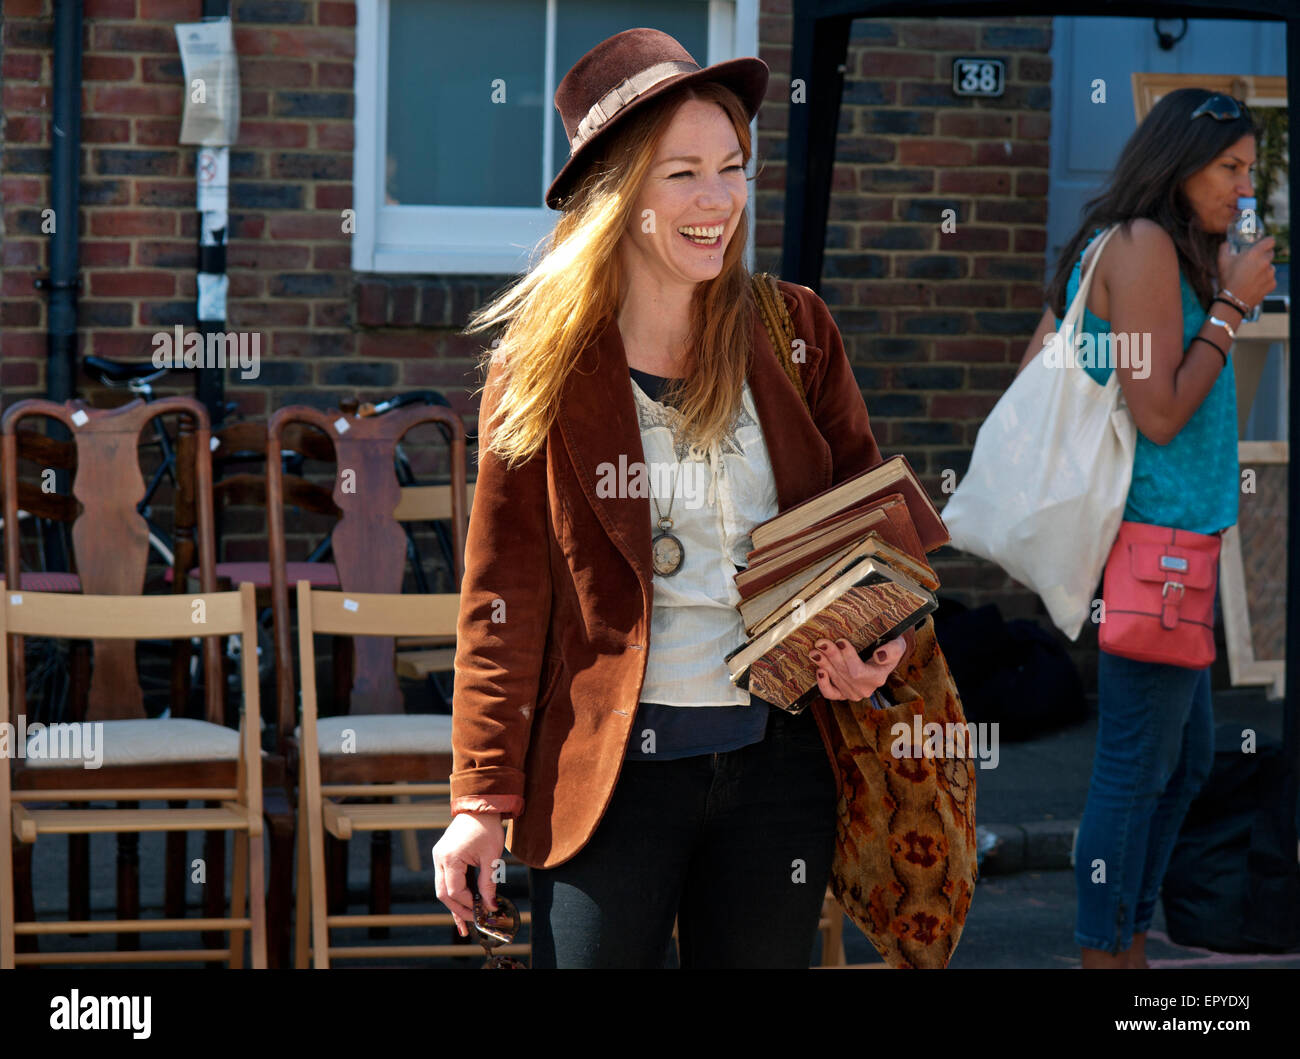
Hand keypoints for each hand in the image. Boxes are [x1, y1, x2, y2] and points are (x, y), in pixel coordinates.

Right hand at [432, 811, 504, 936]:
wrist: (480, 806)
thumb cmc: (487, 828)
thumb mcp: (491, 857)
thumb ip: (488, 883)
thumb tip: (491, 906)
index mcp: (450, 857)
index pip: (455, 890)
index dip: (469, 904)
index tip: (484, 912)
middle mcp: (439, 858)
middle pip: (443, 893)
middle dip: (459, 909)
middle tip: (474, 922)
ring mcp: (439, 857)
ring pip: (442, 889)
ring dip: (455, 904)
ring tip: (465, 923)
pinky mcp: (443, 856)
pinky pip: (446, 879)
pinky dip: (454, 893)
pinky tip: (461, 907)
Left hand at [809, 633, 908, 700]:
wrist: (884, 657)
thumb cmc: (889, 648)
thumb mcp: (897, 645)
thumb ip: (892, 650)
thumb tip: (879, 656)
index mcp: (878, 678)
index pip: (858, 671)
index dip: (848, 657)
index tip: (841, 641)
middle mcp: (865, 689)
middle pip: (844, 673)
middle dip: (831, 656)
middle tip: (821, 642)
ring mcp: (853, 693)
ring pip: (835, 680)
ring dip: (823, 664)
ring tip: (815, 651)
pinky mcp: (843, 694)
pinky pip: (830, 693)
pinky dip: (823, 683)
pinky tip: (819, 670)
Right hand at [1219, 235, 1276, 310]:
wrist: (1233, 301)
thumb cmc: (1227, 280)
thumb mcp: (1222, 261)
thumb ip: (1224, 248)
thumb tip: (1226, 244)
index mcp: (1255, 253)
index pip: (1270, 241)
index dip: (1267, 242)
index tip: (1264, 244)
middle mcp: (1265, 262)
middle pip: (1270, 254)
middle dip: (1263, 256)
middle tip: (1253, 262)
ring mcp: (1270, 273)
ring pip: (1270, 267)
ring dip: (1264, 269)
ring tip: (1252, 276)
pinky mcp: (1272, 284)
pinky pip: (1271, 279)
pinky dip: (1265, 280)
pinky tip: (1255, 284)